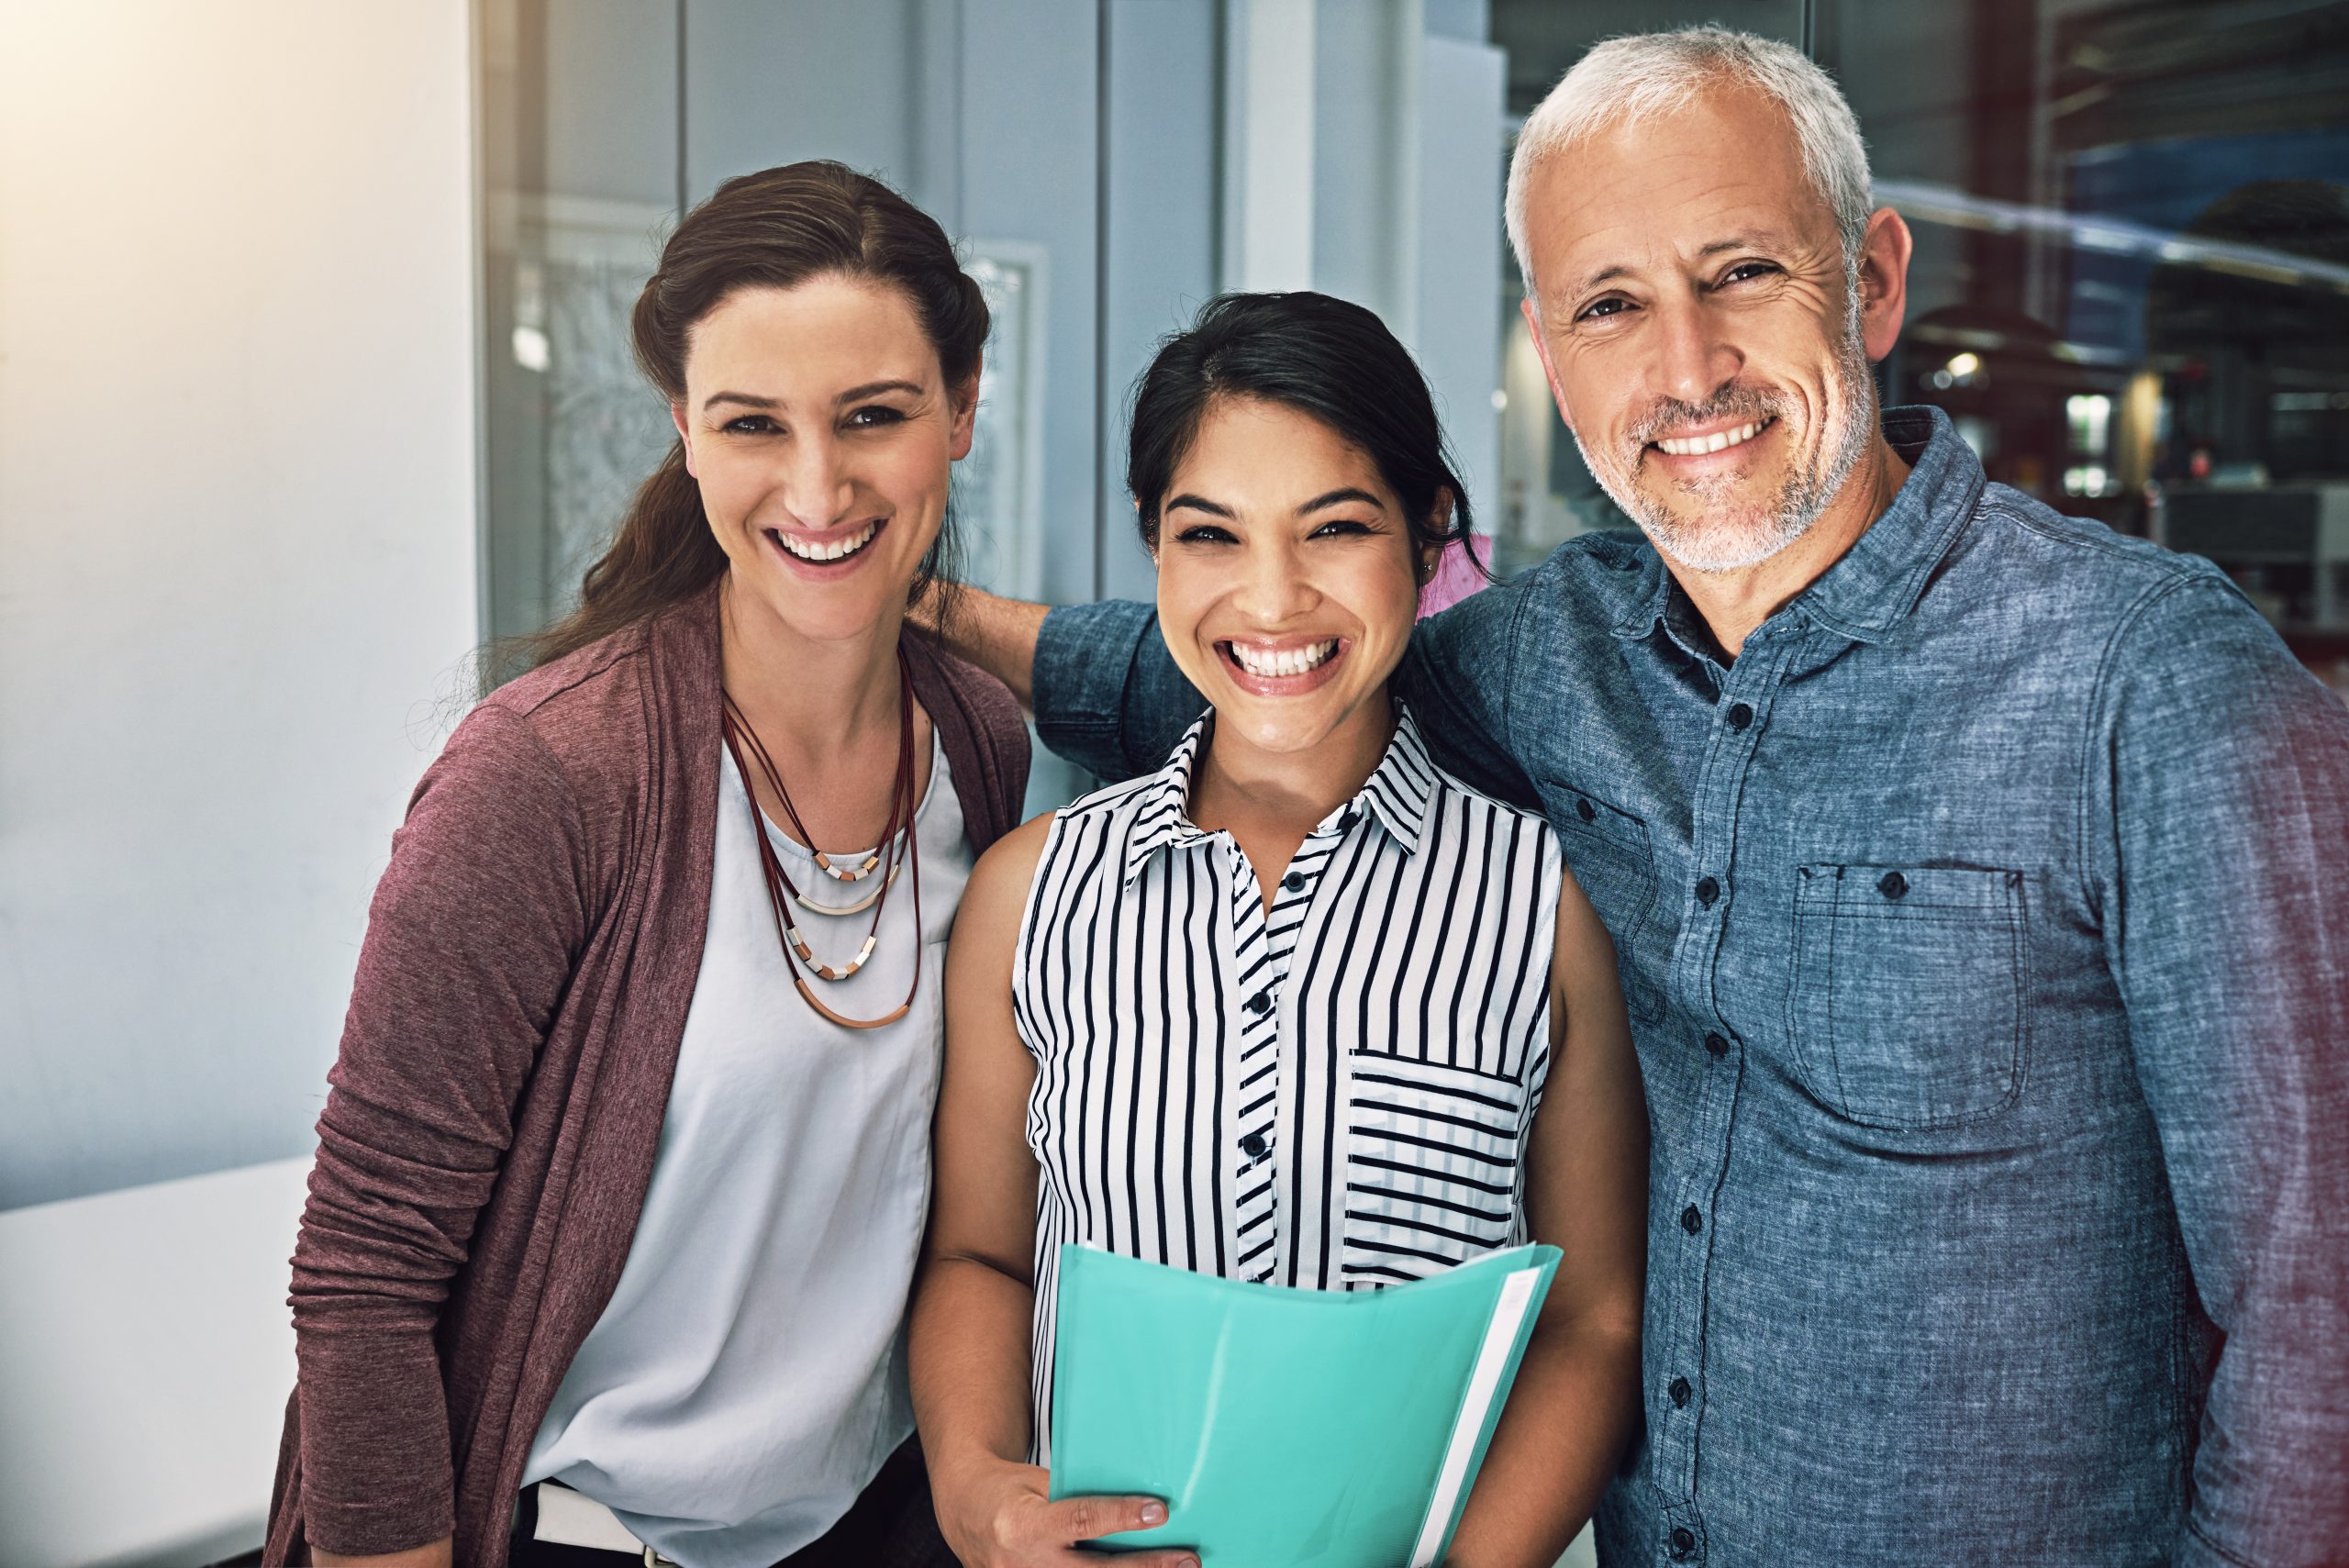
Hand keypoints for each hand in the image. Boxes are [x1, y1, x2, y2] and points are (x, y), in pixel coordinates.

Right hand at [934, 1457, 1193, 1566]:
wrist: (965, 1513)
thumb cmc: (1008, 1489)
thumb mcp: (1036, 1482)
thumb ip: (1076, 1496)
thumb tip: (1133, 1502)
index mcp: (1023, 1524)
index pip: (1082, 1520)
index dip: (1123, 1516)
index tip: (1160, 1512)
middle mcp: (1025, 1563)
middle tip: (1187, 1560)